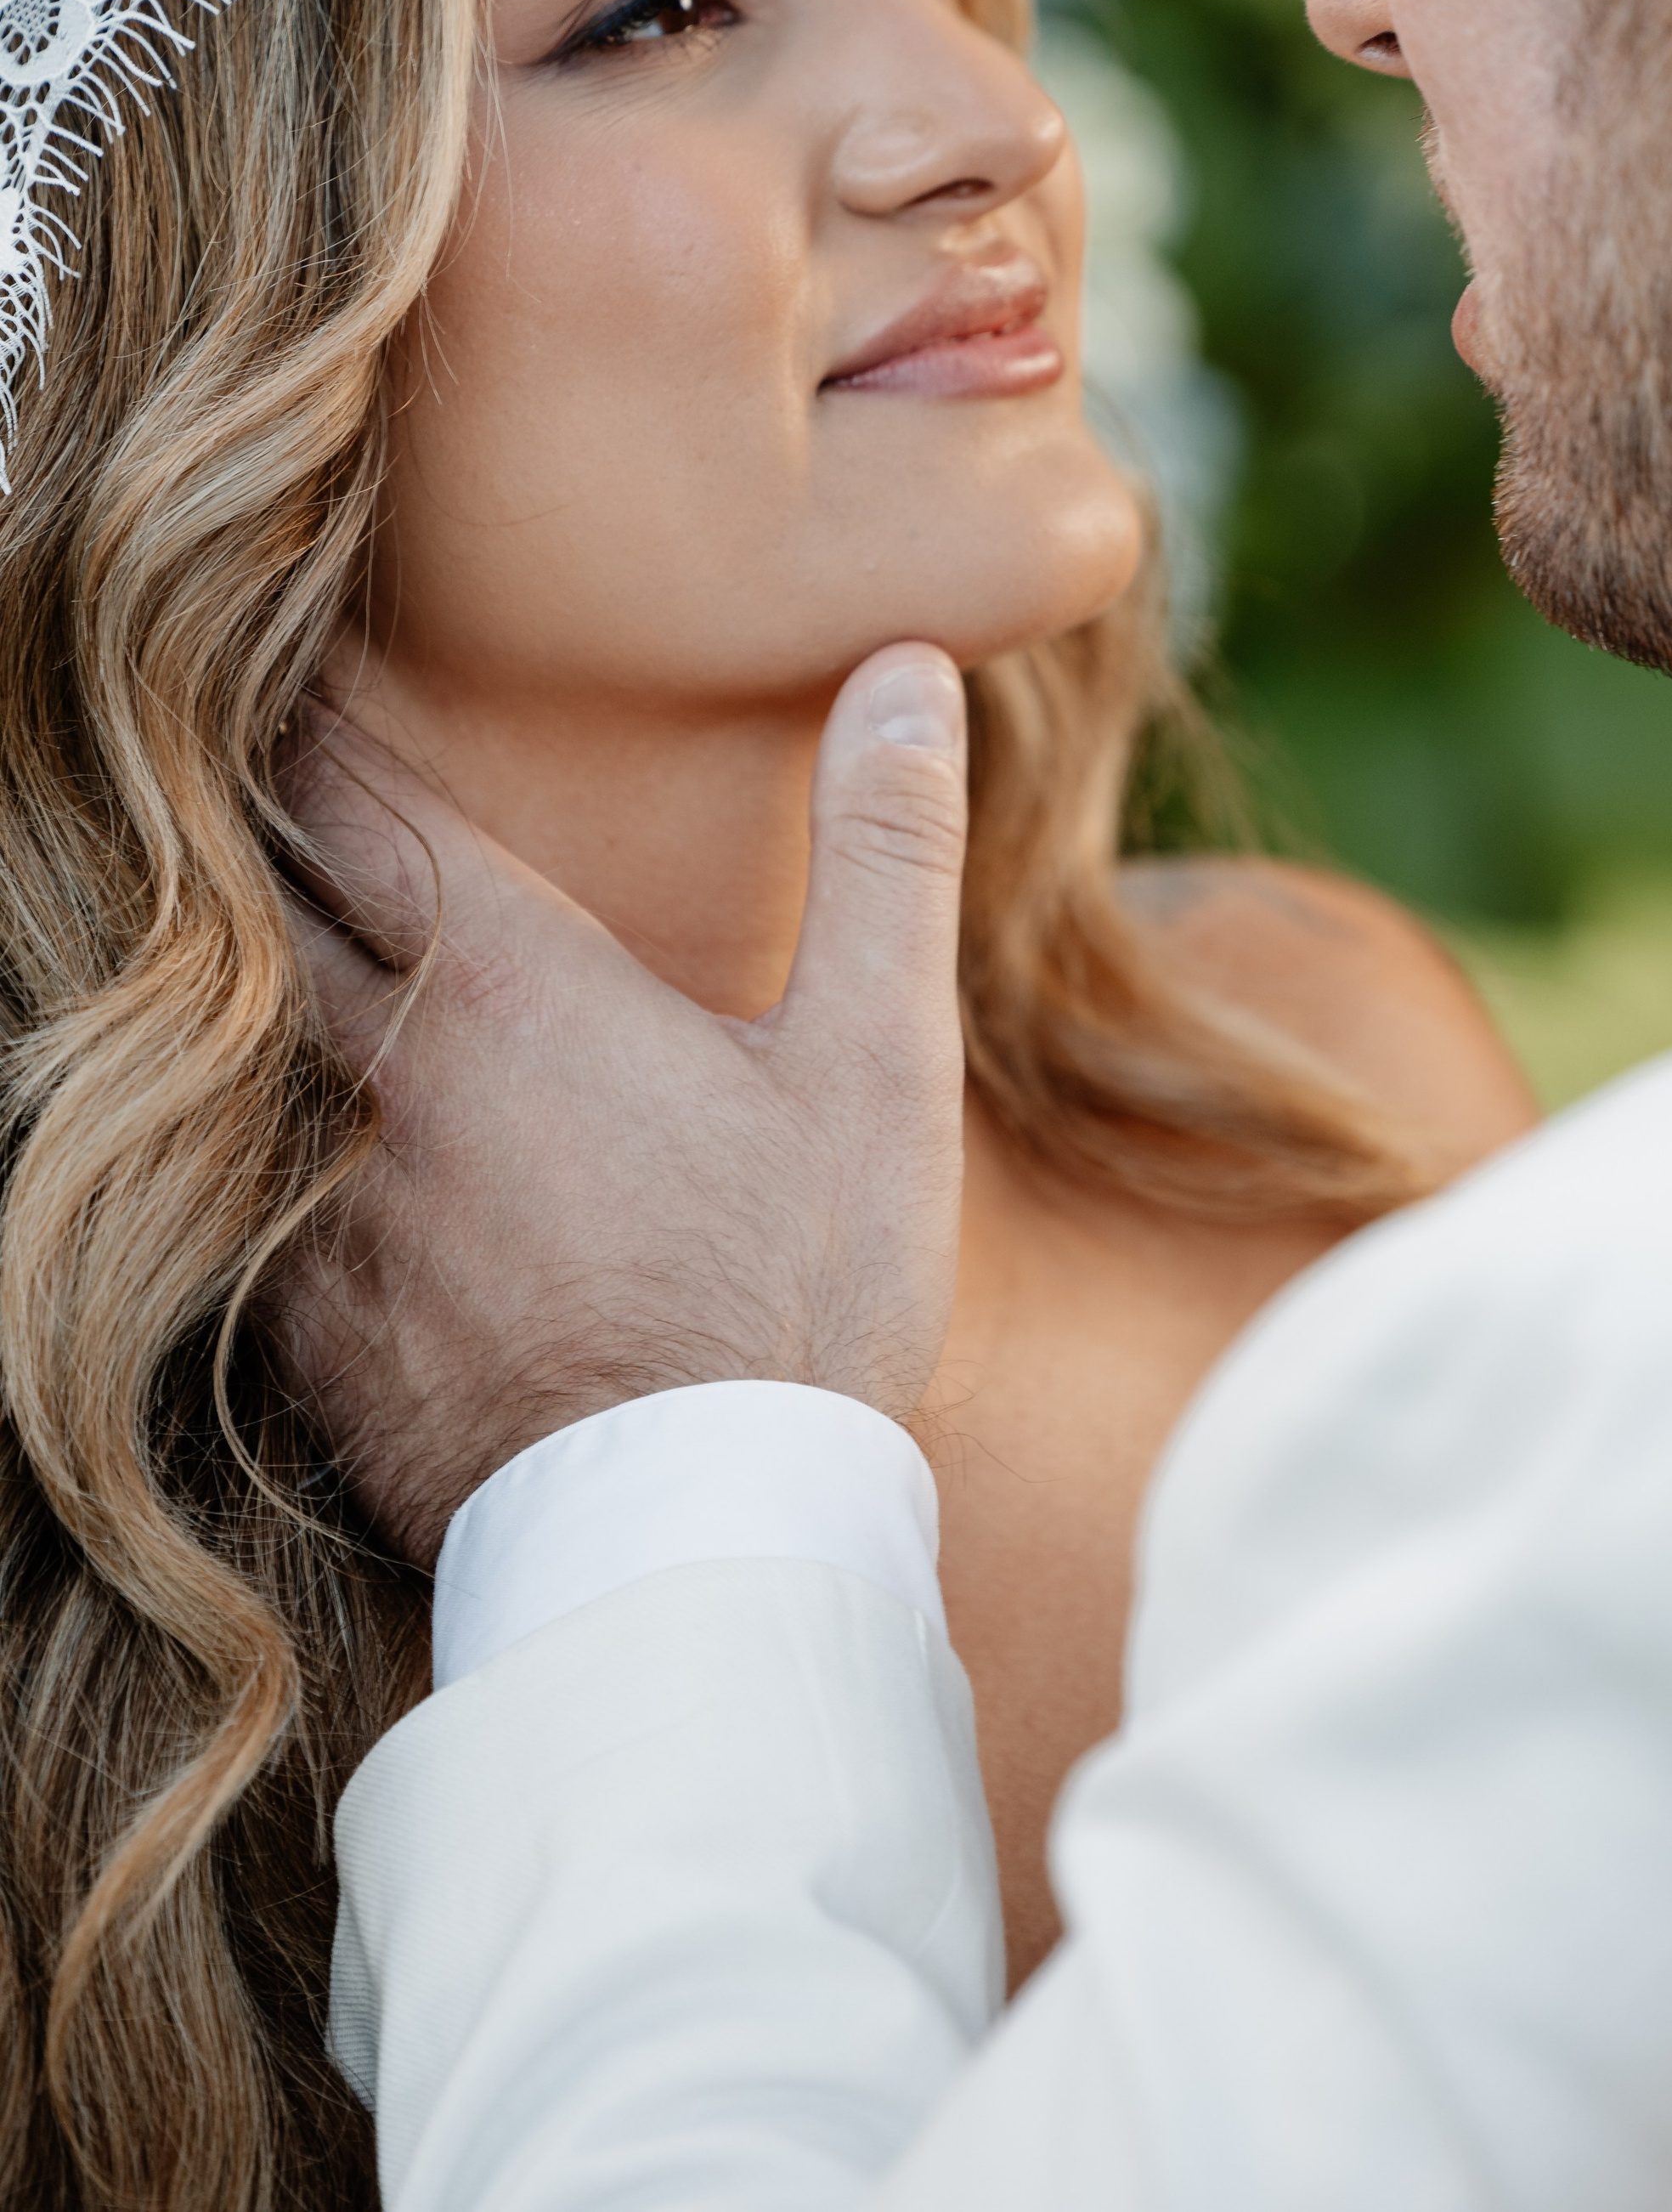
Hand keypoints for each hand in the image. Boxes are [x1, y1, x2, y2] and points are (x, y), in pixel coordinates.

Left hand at [264, 648, 967, 1566]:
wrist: (696, 1544)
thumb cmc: (798, 1292)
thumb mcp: (879, 1058)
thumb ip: (884, 848)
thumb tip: (907, 670)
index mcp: (509, 986)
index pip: (355, 802)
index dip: (312, 726)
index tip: (289, 667)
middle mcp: (380, 1074)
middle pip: (254, 904)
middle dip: (249, 832)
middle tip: (243, 776)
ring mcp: (321, 1206)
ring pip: (224, 1046)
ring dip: (230, 982)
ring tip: (245, 940)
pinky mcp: (299, 1325)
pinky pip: (229, 1188)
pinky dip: (239, 1133)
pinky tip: (277, 1140)